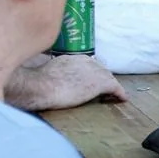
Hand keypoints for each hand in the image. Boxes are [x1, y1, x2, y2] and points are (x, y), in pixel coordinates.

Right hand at [7, 54, 128, 111]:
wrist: (41, 86)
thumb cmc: (36, 83)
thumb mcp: (44, 74)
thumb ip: (51, 74)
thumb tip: (45, 80)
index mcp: (70, 58)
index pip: (86, 64)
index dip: (90, 74)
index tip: (90, 80)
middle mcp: (85, 60)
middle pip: (99, 69)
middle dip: (103, 78)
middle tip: (106, 90)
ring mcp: (94, 71)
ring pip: (108, 77)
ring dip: (111, 86)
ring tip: (114, 95)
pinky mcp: (100, 83)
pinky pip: (115, 87)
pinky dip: (119, 93)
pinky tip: (122, 99)